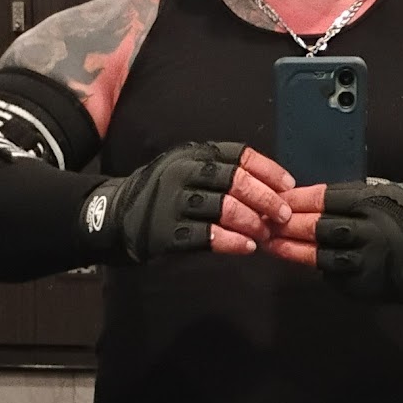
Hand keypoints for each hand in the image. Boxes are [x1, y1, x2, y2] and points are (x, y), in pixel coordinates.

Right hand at [81, 142, 293, 263]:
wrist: (114, 214)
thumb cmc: (163, 192)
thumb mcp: (187, 168)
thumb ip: (220, 171)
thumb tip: (270, 186)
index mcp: (194, 155)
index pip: (239, 155)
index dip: (267, 170)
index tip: (288, 185)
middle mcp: (184, 172)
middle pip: (234, 181)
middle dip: (265, 198)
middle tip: (282, 214)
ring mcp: (173, 201)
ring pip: (223, 208)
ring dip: (251, 222)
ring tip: (265, 234)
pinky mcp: (165, 230)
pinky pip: (205, 235)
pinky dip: (230, 241)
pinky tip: (245, 247)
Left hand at [263, 179, 402, 301]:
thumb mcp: (383, 192)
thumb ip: (349, 196)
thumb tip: (306, 196)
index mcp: (373, 202)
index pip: (326, 198)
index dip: (298, 199)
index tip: (277, 198)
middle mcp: (370, 231)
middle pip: (320, 227)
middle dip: (288, 224)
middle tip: (264, 221)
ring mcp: (368, 261)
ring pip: (321, 254)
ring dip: (291, 250)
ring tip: (269, 244)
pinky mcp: (365, 284)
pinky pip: (333, 273)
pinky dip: (313, 264)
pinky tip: (293, 257)